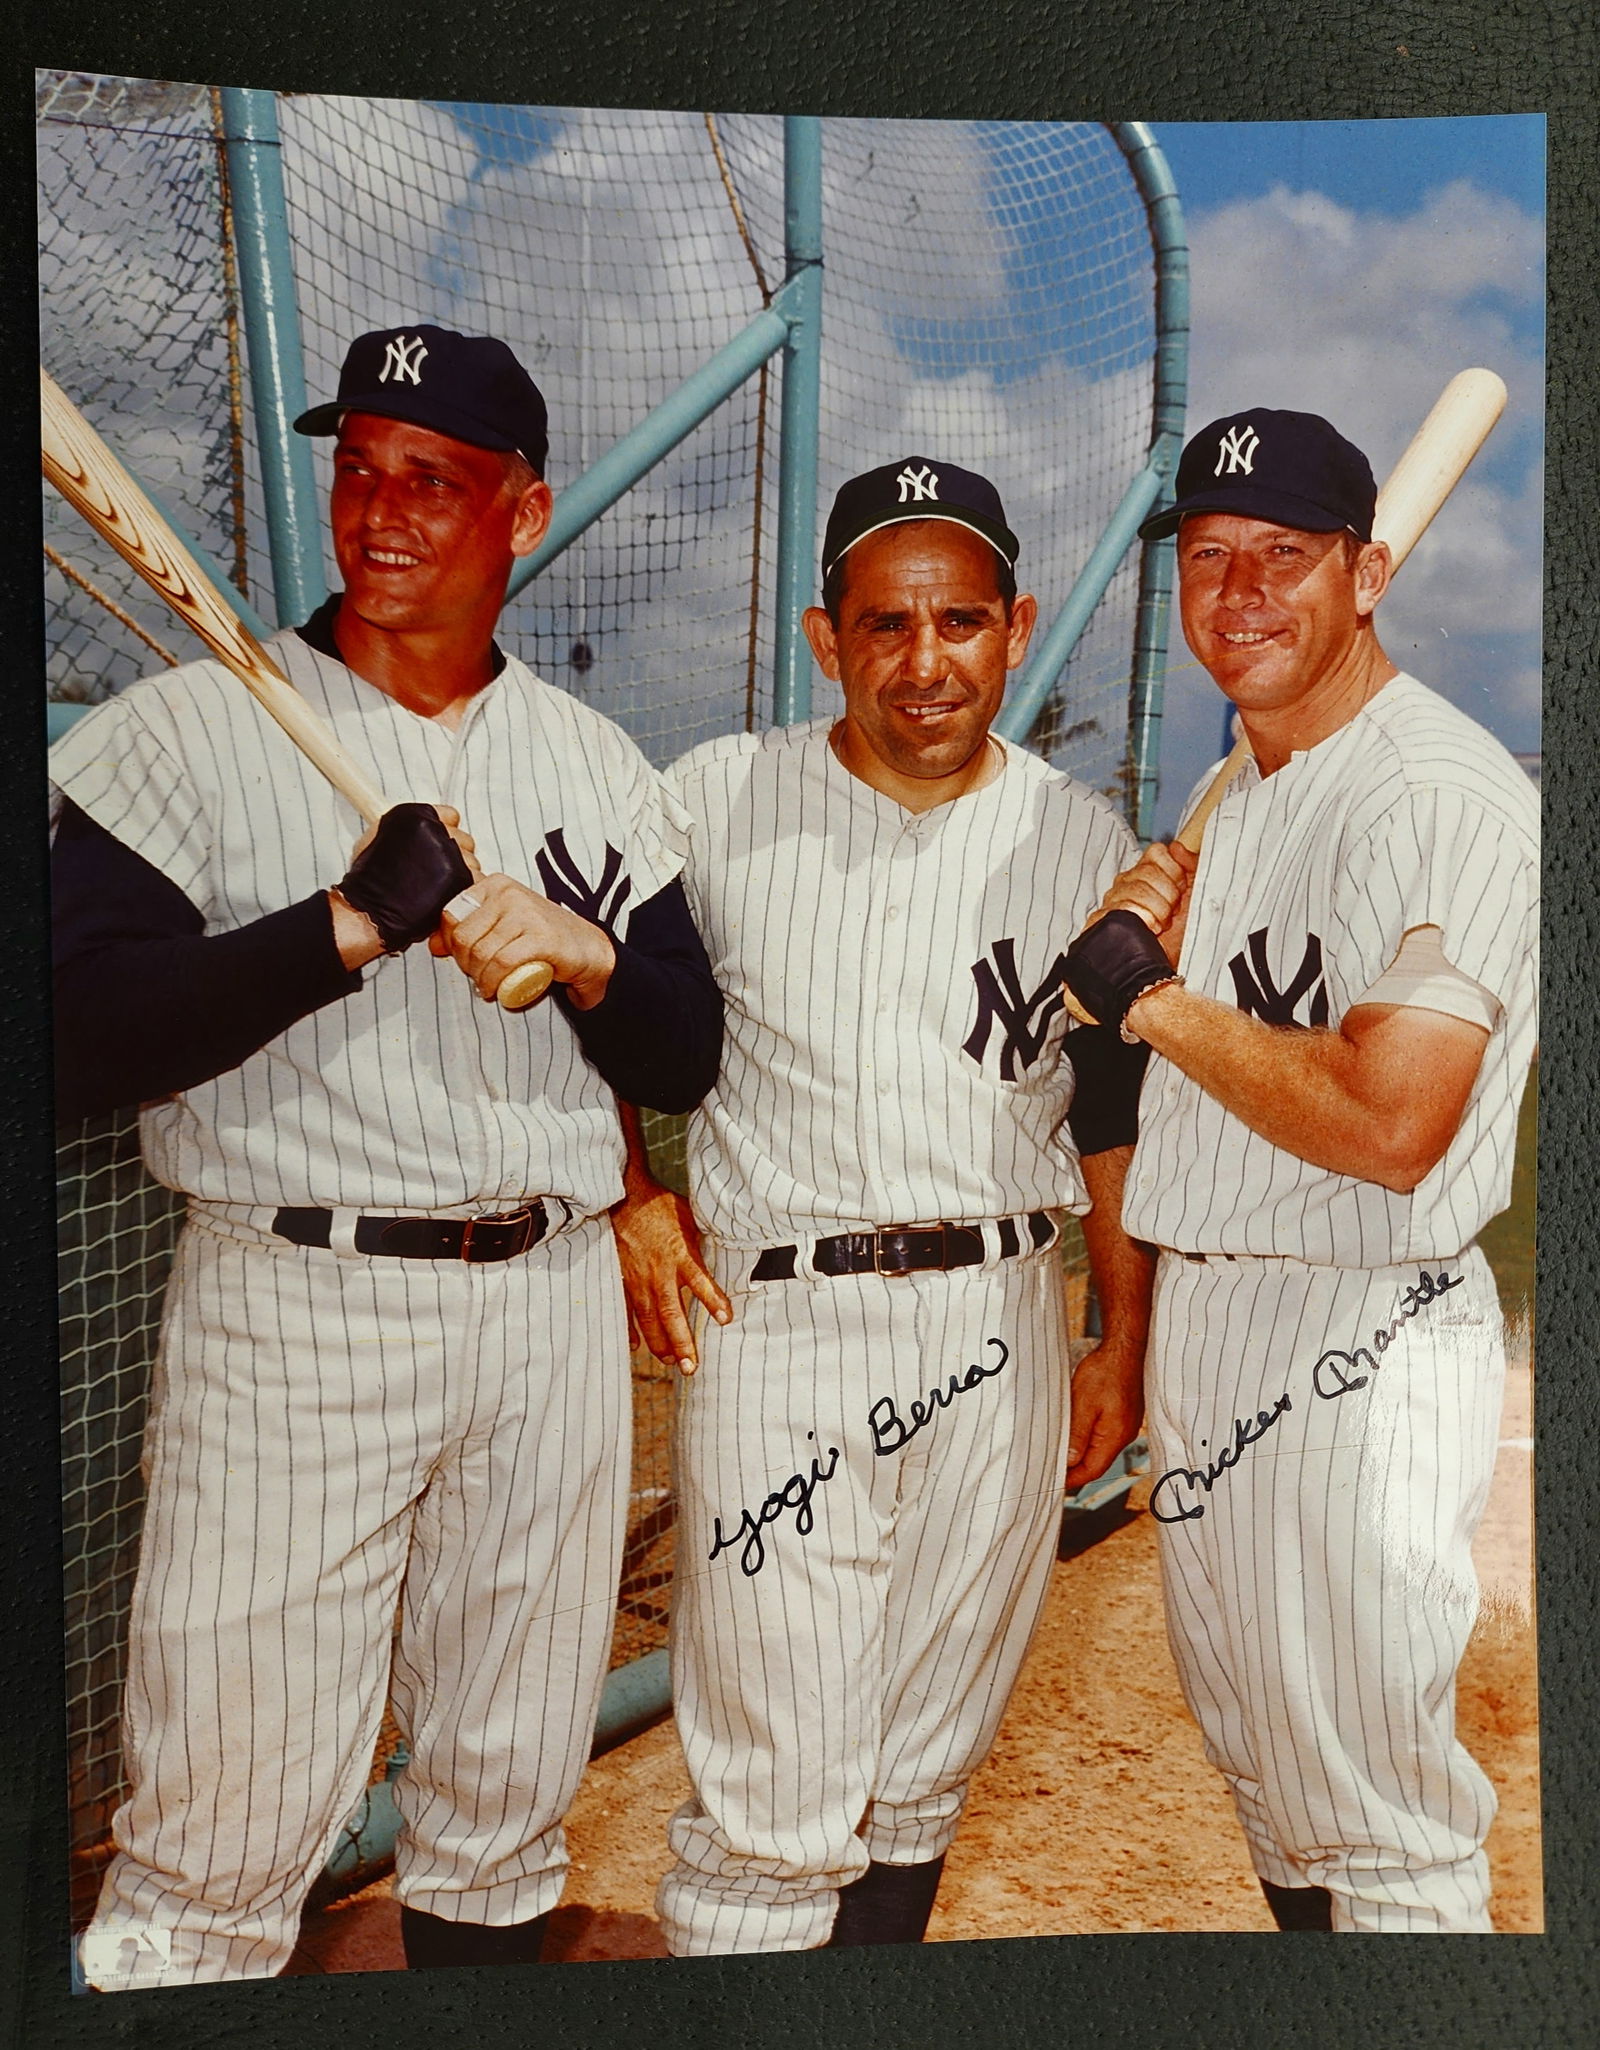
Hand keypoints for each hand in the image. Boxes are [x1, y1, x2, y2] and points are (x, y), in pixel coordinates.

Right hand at [331, 804, 478, 967]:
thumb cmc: (369, 881)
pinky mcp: (460, 877)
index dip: (446, 834)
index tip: (439, 847)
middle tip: (436, 874)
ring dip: (461, 876)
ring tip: (437, 889)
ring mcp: (450, 853)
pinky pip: (476, 882)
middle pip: (465, 841)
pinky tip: (446, 898)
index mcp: (417, 816)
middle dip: (456, 857)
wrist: (369, 910)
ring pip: (472, 863)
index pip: (451, 816)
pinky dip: (465, 892)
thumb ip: (404, 832)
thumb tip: (422, 832)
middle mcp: (436, 830)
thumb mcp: (376, 839)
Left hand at [430, 873, 616, 1006]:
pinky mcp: (541, 937)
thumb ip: (467, 931)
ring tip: (488, 986)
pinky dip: (494, 982)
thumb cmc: (542, 938)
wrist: (589, 949)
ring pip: (481, 952)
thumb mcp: (501, 927)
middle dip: (464, 965)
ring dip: (479, 978)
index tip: (464, 960)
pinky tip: (496, 991)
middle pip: (463, 936)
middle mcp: (509, 893)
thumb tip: (433, 945)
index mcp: (495, 885)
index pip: (451, 914)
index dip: (450, 944)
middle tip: (478, 977)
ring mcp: (526, 913)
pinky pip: (502, 963)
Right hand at [611, 1175, 731, 1373]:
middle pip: (671, 1313)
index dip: (713, 1301)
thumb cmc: (662, 1207)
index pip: (700, 1282)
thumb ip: (704, 1242)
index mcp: (681, 1255)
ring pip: (649, 1319)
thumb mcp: (691, 1218)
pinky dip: (629, 1330)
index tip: (726, 1320)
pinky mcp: (622, 1280)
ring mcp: (639, 1279)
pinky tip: (635, 1347)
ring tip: (670, 1362)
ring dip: (659, 1344)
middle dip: (681, 1342)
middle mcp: (660, 1272)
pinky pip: (626, 1310)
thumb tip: (730, 1247)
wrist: (625, 1198)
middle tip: (691, 1368)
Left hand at [1064, 1340, 1144, 1493]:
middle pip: (1097, 1462)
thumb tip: (1070, 1461)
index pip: (1092, 1470)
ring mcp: (1125, 1426)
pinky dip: (1088, 1440)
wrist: (1124, 1350)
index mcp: (1115, 1436)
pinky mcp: (1123, 1416)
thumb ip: (1078, 1434)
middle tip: (1050, 1472)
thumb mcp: (1083, 1403)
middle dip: (1075, 1470)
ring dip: (1080, 1454)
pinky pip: (1104, 1436)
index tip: (1053, 1484)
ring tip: (1058, 1455)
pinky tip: (1074, 1435)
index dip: (1072, 1480)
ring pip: (1100, 1449)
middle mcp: (1124, 1435)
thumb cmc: (1104, 1372)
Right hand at [1095, 840, 1195, 965]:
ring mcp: (1111, 902)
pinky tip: (1145, 931)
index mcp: (1148, 875)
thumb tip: (1176, 846)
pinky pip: (1118, 909)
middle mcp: (1127, 884)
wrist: (1167, 972)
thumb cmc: (1181, 937)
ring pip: (1134, 889)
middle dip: (1166, 896)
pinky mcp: (1099, 921)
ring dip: (1155, 911)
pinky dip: (1138, 920)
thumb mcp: (1196, 896)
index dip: (1173, 872)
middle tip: (1170, 915)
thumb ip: (1191, 865)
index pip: (1156, 854)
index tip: (1181, 891)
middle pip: (1146, 871)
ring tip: (1158, 927)